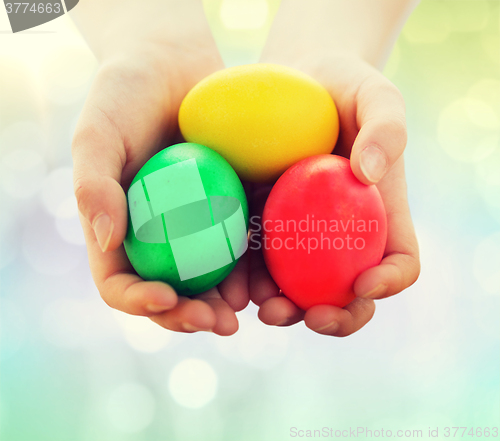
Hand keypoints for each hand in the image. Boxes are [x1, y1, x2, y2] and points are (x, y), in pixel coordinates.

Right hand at [72, 3, 249, 335]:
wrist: (176, 63)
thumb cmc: (129, 93)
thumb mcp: (99, 131)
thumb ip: (93, 184)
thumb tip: (106, 240)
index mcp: (121, 229)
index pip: (121, 282)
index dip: (139, 301)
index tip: (167, 298)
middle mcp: (158, 236)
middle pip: (170, 293)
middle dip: (191, 317)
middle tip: (221, 323)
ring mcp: (195, 226)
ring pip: (210, 279)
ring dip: (228, 302)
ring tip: (251, 309)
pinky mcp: (231, 208)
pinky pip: (242, 245)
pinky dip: (255, 266)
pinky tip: (273, 274)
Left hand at [249, 53, 420, 335]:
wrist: (294, 82)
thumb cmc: (342, 88)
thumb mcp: (375, 94)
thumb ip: (385, 127)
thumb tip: (368, 173)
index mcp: (378, 214)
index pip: (399, 260)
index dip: (390, 281)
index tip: (366, 283)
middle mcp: (342, 235)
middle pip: (349, 292)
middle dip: (335, 317)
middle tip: (310, 316)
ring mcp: (301, 235)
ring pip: (299, 289)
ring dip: (284, 309)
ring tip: (263, 308)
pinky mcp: (264, 225)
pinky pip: (257, 262)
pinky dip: (247, 280)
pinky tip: (232, 283)